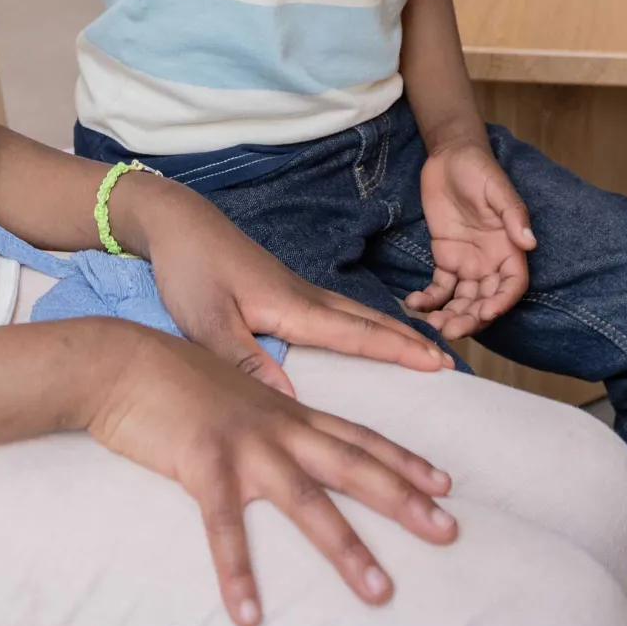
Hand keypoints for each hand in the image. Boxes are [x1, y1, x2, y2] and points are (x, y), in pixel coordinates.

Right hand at [86, 323, 458, 625]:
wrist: (122, 361)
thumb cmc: (173, 380)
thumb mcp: (235, 395)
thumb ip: (267, 418)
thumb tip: (288, 441)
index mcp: (287, 412)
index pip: (359, 437)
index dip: (404, 460)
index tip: (446, 484)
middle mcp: (279, 427)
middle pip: (355, 466)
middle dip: (406, 500)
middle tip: (449, 531)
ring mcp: (245, 446)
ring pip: (309, 502)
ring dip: (347, 549)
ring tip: (380, 592)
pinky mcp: (203, 465)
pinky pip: (226, 529)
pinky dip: (238, 572)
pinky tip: (249, 613)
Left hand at [119, 176, 453, 396]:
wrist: (177, 223)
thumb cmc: (190, 270)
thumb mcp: (206, 321)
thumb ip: (245, 360)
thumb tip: (291, 402)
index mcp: (292, 306)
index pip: (357, 333)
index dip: (399, 350)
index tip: (439, 363)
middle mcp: (303, 296)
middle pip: (368, 321)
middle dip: (409, 341)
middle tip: (450, 362)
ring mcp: (296, 290)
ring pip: (356, 314)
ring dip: (392, 331)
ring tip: (422, 350)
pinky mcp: (283, 290)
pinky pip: (338, 312)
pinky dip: (365, 325)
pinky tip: (365, 335)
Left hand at [404, 140, 534, 341]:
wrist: (449, 157)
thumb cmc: (479, 170)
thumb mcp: (498, 189)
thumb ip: (514, 216)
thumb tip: (529, 243)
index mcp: (509, 248)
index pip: (512, 285)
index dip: (502, 302)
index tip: (486, 313)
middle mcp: (490, 262)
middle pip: (485, 299)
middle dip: (471, 318)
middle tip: (451, 330)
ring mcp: (467, 263)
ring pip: (463, 300)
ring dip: (451, 315)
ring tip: (433, 325)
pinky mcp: (445, 259)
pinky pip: (439, 287)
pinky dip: (429, 299)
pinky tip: (414, 304)